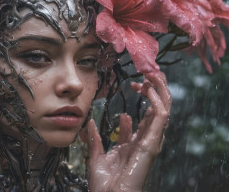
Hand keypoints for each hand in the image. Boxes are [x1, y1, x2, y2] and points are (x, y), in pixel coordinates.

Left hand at [80, 72, 170, 191]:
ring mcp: (149, 143)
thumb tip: (90, 123)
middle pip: (157, 110)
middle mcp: (145, 141)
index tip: (133, 85)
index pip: (147, 115)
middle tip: (149, 74)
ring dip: (160, 90)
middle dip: (156, 90)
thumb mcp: (96, 156)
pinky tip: (149, 89)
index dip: (144, 98)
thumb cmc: (103, 184)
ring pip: (163, 110)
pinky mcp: (150, 144)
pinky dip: (157, 101)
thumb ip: (95, 139)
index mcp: (134, 143)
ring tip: (153, 74)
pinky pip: (159, 118)